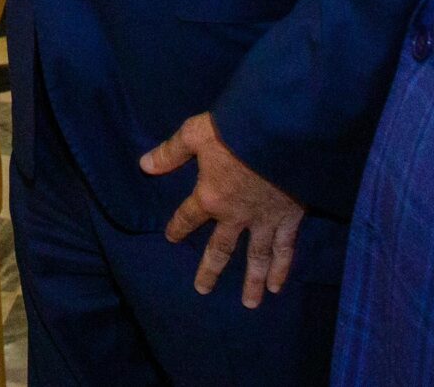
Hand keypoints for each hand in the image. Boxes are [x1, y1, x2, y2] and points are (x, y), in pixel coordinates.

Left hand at [140, 112, 303, 307]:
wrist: (281, 133)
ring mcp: (263, 221)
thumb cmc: (236, 130)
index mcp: (210, 196)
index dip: (178, 227)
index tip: (171, 238)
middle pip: (220, 248)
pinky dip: (282, 268)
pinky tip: (279, 286)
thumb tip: (144, 165)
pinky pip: (284, 248)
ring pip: (256, 258)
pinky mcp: (288, 219)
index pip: (188, 217)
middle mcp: (235, 216)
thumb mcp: (195, 133)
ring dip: (252, 281)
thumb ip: (170, 152)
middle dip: (210, 270)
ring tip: (249, 303)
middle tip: (202, 289)